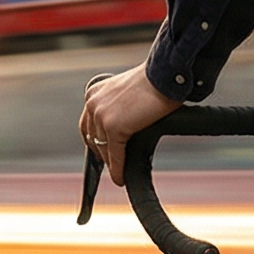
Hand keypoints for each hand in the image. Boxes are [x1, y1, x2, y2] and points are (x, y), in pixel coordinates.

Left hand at [80, 70, 181, 186]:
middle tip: (111, 164)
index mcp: (94, 92)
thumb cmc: (155, 81)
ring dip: (111, 164)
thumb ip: (119, 108)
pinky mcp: (113, 127)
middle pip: (93, 138)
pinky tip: (121, 178)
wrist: (165, 76)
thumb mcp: (128, 92)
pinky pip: (114, 155)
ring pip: (103, 148)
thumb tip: (124, 128)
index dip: (94, 141)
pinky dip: (118, 169)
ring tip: (118, 174)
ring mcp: (101, 115)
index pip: (88, 124)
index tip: (101, 151)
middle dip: (102, 153)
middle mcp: (93, 103)